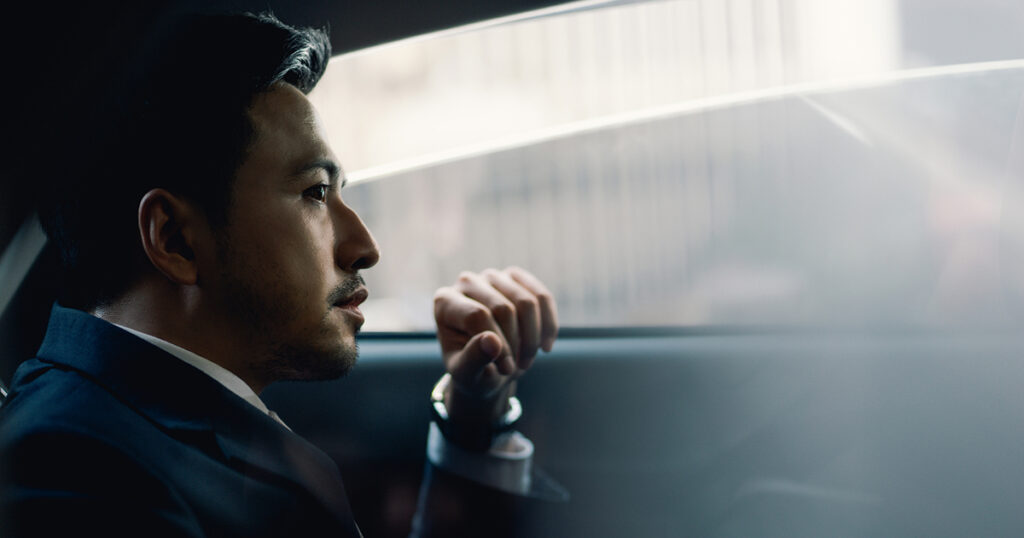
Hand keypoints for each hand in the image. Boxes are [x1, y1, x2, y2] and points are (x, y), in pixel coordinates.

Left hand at [433, 267, 557, 426]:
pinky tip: (545, 347)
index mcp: (445, 302)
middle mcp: (466, 282)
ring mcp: (492, 276)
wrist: (488, 366)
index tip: (506, 369)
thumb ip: (473, 360)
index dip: (498, 345)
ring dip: (533, 338)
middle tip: (517, 369)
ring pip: (526, 303)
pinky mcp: (516, 277)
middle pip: (504, 309)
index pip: (478, 316)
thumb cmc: (472, 370)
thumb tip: (492, 342)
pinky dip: (549, 325)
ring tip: (526, 361)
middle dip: (516, 344)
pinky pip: (542, 297)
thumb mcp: (467, 374)